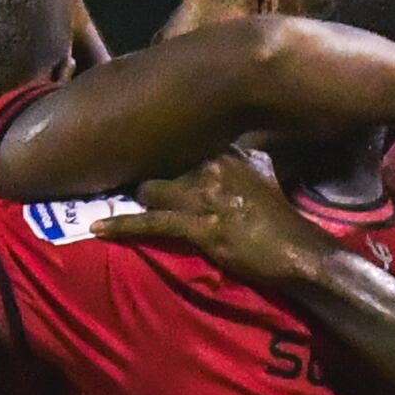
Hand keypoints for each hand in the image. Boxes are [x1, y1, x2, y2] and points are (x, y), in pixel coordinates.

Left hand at [101, 149, 337, 294]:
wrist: (296, 251)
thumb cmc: (278, 216)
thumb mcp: (264, 171)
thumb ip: (241, 156)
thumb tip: (231, 147)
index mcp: (226, 150)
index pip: (177, 142)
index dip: (155, 151)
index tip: (132, 150)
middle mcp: (213, 166)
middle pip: (157, 163)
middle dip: (139, 175)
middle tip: (114, 180)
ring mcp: (204, 196)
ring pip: (150, 190)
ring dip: (134, 200)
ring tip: (110, 204)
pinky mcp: (199, 227)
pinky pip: (151, 224)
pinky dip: (122, 226)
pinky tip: (98, 228)